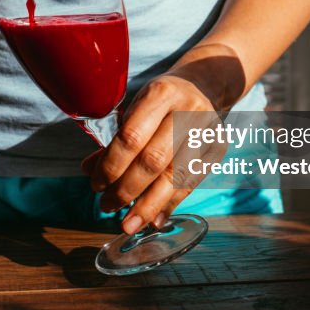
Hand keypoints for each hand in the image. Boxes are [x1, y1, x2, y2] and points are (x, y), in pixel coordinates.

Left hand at [82, 44, 245, 234]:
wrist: (202, 85)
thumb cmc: (160, 100)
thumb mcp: (136, 107)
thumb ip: (116, 138)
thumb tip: (90, 170)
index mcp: (161, 93)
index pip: (132, 136)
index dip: (111, 166)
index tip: (96, 184)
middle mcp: (188, 111)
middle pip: (154, 160)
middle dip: (126, 189)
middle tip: (106, 205)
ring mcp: (207, 131)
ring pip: (175, 177)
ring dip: (147, 205)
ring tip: (127, 224)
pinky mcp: (218, 149)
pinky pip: (191, 184)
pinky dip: (169, 205)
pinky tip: (153, 220)